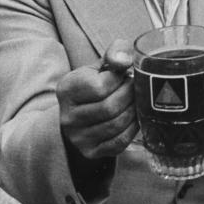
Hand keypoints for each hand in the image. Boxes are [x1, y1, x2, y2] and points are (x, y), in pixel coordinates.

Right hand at [57, 39, 135, 158]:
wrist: (83, 114)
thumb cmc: (97, 85)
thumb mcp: (101, 65)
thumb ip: (115, 53)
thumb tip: (125, 60)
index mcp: (67, 89)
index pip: (99, 87)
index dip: (120, 80)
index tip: (125, 77)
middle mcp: (67, 116)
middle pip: (110, 107)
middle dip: (131, 96)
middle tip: (137, 90)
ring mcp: (77, 136)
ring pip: (116, 125)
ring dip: (134, 111)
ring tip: (136, 102)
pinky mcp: (90, 151)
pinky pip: (119, 142)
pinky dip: (133, 128)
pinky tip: (134, 118)